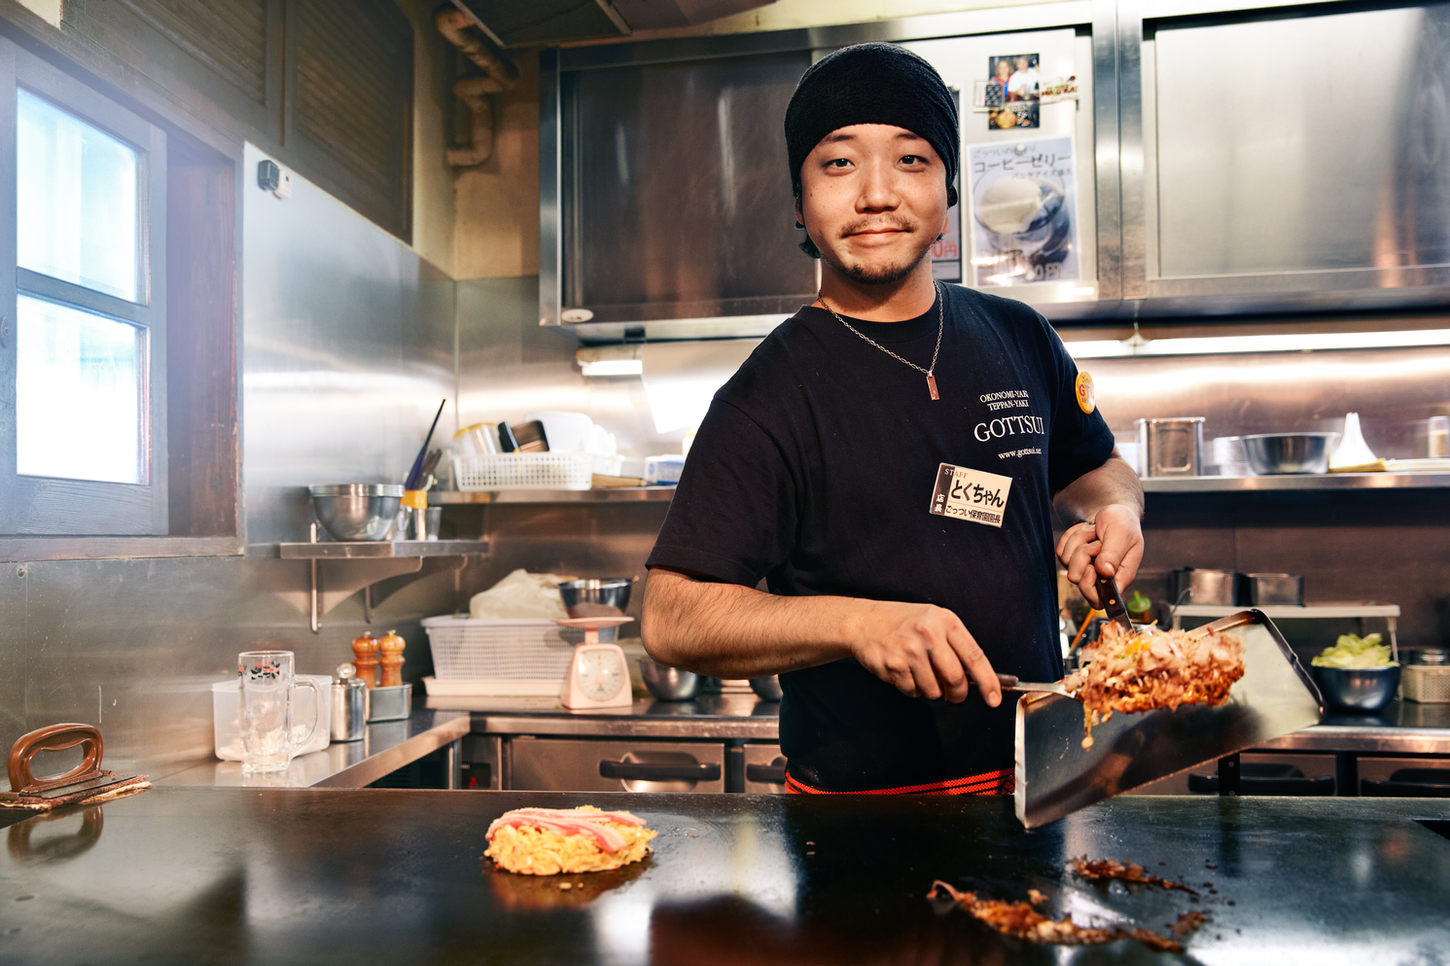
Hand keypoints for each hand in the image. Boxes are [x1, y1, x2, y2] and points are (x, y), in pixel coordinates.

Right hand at [848, 600, 1000, 705]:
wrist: (863, 621)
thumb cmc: (903, 622)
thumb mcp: (933, 621)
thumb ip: (955, 645)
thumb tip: (976, 680)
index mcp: (945, 621)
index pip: (974, 656)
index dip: (987, 681)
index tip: (993, 698)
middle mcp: (929, 634)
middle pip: (955, 679)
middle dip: (958, 694)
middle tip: (955, 695)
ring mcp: (910, 650)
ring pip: (934, 690)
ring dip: (932, 691)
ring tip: (922, 675)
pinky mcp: (894, 665)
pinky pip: (913, 691)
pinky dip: (913, 689)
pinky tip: (905, 673)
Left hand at [1056, 503, 1143, 605]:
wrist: (1113, 511)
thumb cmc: (1123, 523)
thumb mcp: (1123, 534)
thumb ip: (1114, 554)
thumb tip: (1105, 572)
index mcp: (1119, 577)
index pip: (1100, 600)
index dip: (1090, 587)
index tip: (1091, 567)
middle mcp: (1101, 576)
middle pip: (1077, 580)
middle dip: (1082, 556)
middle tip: (1097, 542)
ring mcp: (1084, 568)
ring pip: (1067, 563)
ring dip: (1079, 541)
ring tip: (1095, 533)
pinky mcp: (1072, 558)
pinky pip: (1061, 552)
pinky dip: (1071, 537)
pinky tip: (1086, 531)